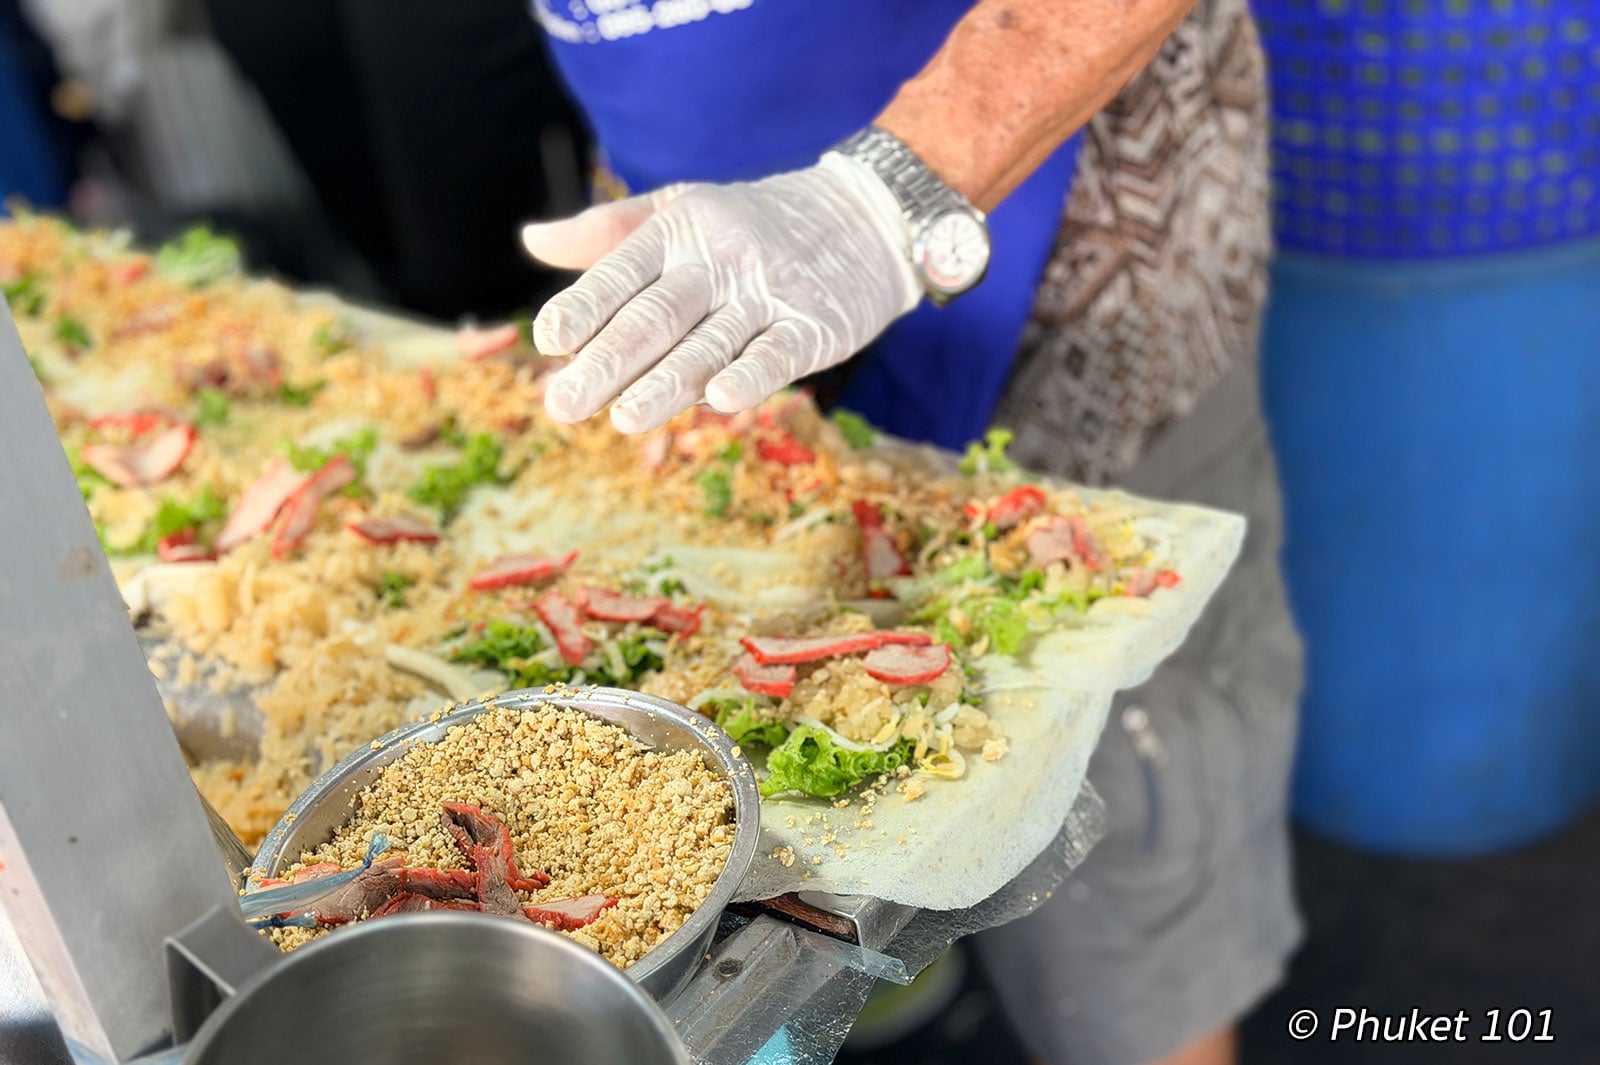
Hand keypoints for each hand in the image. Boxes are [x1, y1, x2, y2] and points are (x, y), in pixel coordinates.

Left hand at [521, 155, 919, 432]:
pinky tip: (719, 402)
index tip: (548, 338)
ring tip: (622, 418)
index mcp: (679, 232)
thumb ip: (610, 232)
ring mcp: (769, 294)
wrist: (864, 216)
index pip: (623, 271)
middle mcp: (719, 261)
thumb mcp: (682, 210)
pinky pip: (777, 352)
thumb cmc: (753, 223)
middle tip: (562, 404)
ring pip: (710, 342)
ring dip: (667, 382)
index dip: (586, 304)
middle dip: (607, 360)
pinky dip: (751, 374)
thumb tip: (532, 241)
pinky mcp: (814, 326)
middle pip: (656, 315)